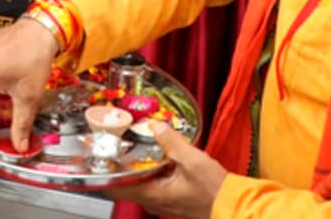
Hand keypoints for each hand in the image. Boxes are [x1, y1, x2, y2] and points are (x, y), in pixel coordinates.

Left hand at [105, 121, 227, 218]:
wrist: (232, 205)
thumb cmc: (214, 190)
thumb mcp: (192, 160)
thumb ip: (171, 141)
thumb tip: (155, 125)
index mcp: (151, 194)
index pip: (114, 187)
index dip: (104, 170)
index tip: (98, 154)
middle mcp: (152, 200)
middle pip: (124, 182)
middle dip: (119, 163)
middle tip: (116, 142)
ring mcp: (160, 201)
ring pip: (138, 181)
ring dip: (135, 165)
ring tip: (132, 143)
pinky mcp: (169, 197)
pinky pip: (151, 182)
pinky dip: (149, 169)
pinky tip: (155, 154)